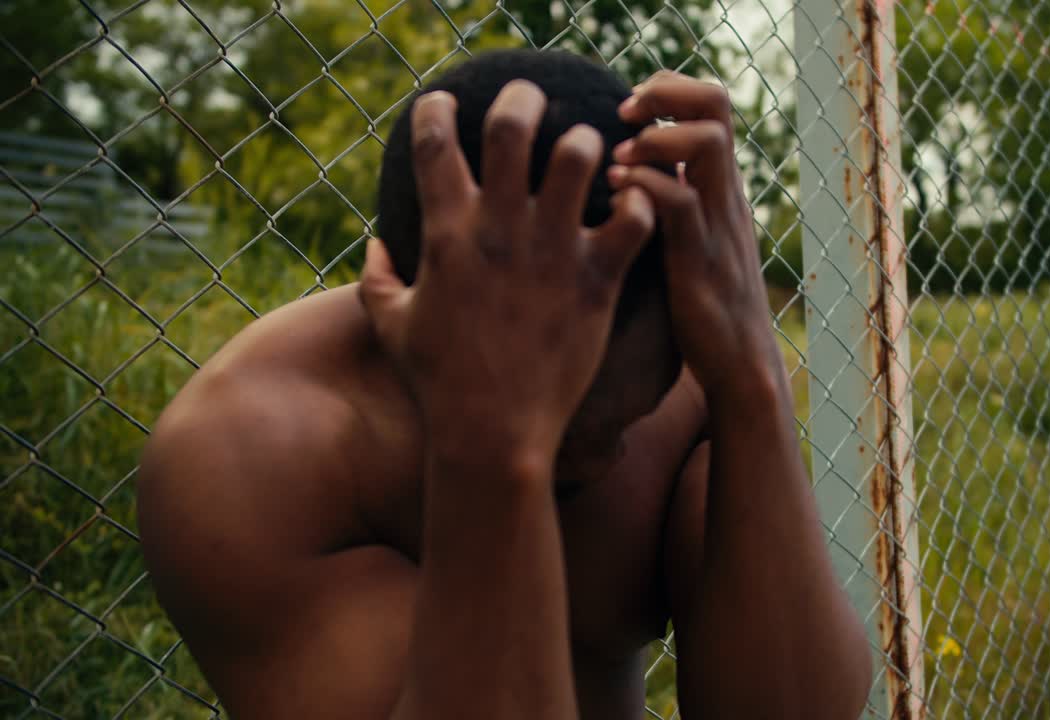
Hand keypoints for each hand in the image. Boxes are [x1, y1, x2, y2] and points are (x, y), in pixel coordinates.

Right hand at [359, 82, 656, 470]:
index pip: (434, 140)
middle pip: (512, 125)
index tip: (446, 103)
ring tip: (591, 153)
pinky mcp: (597, 279)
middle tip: (534, 99)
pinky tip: (632, 205)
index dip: (437, 108)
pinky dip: (638, 201)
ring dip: (586, 143)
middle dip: (523, 96)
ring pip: (579, 156)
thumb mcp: (391, 327)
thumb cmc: (438, 383)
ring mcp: (552, 251)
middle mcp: (499, 229)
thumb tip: (374, 243)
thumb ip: (374, 278)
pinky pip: (632, 218)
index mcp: (446, 232)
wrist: (493, 432)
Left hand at [608, 71, 783, 401]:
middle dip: (662, 94)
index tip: (626, 110)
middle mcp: (725, 193)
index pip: (710, 101)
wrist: (738, 365)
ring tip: (617, 163)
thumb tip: (626, 168)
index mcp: (721, 183)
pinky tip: (615, 198)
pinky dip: (644, 188)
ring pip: (705, 143)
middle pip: (714, 104)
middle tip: (622, 117)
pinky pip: (681, 203)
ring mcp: (717, 223)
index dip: (666, 88)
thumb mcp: (689, 236)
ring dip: (653, 139)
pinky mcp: (700, 260)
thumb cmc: (703, 303)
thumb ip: (670, 197)